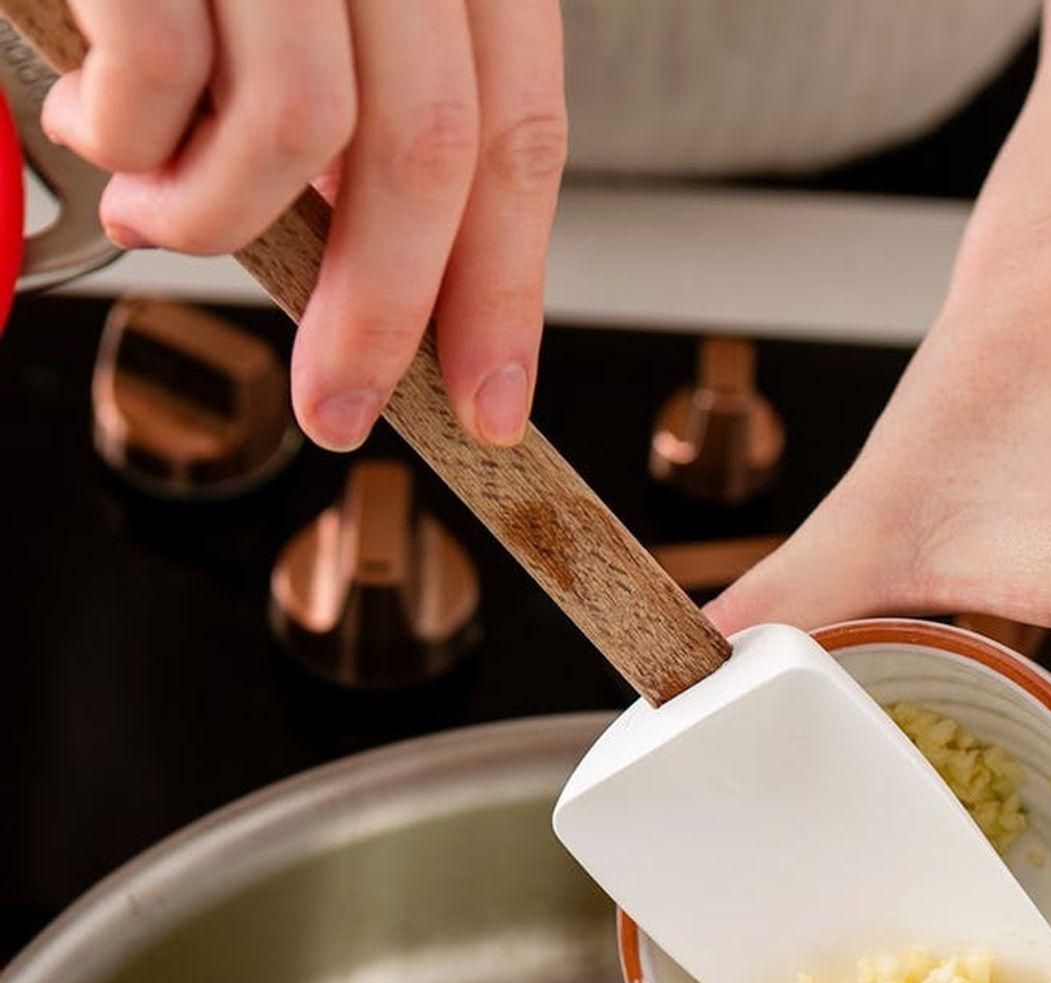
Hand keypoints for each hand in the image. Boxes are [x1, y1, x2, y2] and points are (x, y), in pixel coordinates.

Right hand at [40, 1, 565, 450]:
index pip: (519, 122)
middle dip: (382, 311)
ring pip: (302, 127)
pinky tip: (98, 120)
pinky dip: (131, 140)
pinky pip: (165, 78)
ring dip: (221, 218)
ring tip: (155, 209)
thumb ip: (353, 93)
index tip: (488, 396)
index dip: (507, 281)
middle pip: (431, 147)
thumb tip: (363, 258)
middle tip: (338, 403)